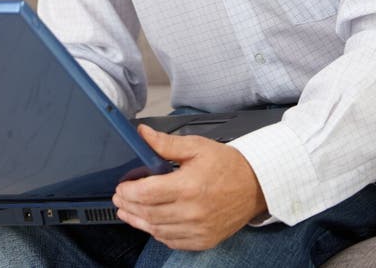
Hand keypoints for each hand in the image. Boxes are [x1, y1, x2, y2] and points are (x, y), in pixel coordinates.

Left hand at [112, 124, 266, 250]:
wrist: (255, 186)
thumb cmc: (227, 165)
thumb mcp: (196, 146)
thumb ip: (166, 143)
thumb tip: (143, 135)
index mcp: (189, 186)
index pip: (147, 193)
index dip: (129, 191)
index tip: (121, 187)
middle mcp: (193, 212)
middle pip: (149, 213)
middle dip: (129, 206)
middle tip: (119, 199)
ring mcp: (199, 230)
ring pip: (158, 230)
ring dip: (139, 222)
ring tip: (128, 213)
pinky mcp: (204, 240)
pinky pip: (173, 241)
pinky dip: (158, 233)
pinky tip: (150, 224)